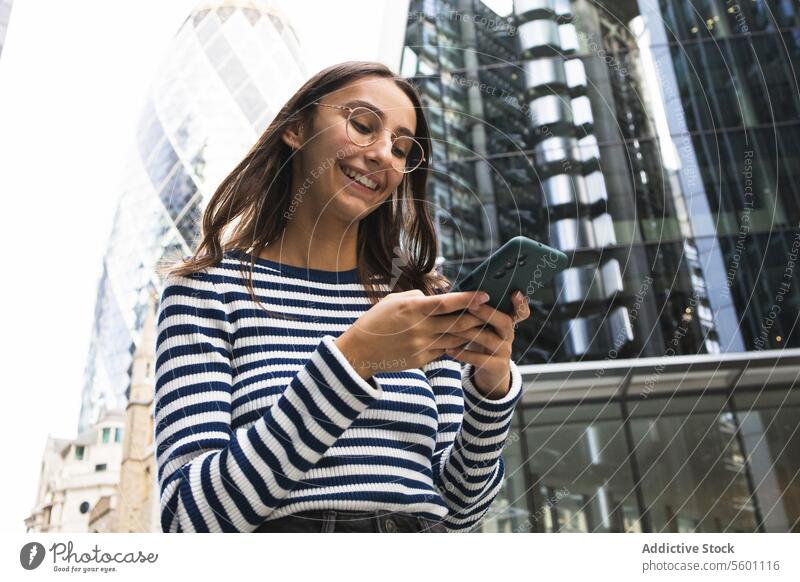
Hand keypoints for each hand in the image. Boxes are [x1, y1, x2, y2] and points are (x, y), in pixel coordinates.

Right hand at [334, 289, 491, 379]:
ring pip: (456, 339)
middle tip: (489, 310)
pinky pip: (446, 350)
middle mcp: (420, 328)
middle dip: (477, 316)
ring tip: (482, 325)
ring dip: (471, 332)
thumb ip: (418, 298)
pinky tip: (464, 339)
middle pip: (458, 322)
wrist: (360, 351)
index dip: (469, 299)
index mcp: (413, 309)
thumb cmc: (377, 320)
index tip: (485, 294)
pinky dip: (457, 344)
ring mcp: (422, 346)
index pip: (448, 303)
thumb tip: (438, 299)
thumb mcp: (394, 300)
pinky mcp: (422, 359)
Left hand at [444, 290, 530, 398]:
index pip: (521, 312)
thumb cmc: (482, 343)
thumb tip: (460, 293)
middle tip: (471, 305)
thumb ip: (478, 313)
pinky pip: (480, 359)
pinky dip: (463, 354)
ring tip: (453, 327)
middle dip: (487, 313)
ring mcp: (504, 351)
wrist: (491, 374)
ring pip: (489, 339)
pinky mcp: (496, 367)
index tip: (515, 293)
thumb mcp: (485, 327)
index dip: (521, 303)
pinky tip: (449, 350)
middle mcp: (508, 335)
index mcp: (507, 322)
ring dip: (470, 332)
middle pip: (504, 322)